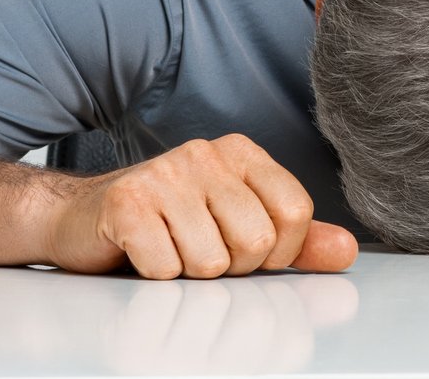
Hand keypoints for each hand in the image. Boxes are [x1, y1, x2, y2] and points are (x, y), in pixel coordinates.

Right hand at [43, 133, 358, 277]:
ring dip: (188, 274)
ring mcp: (164, 174)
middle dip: (231, 267)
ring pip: (210, 261)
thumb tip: (347, 250)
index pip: (295, 211)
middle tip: (200, 253)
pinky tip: (142, 254)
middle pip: (255, 240)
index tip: (249, 253)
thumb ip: (294, 240)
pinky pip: (165, 268)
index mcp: (241, 153)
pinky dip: (155, 275)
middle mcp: (205, 153)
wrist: (81, 219)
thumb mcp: (236, 227)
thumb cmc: (167, 226)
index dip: (278, 250)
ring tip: (170, 251)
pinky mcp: (126, 202)